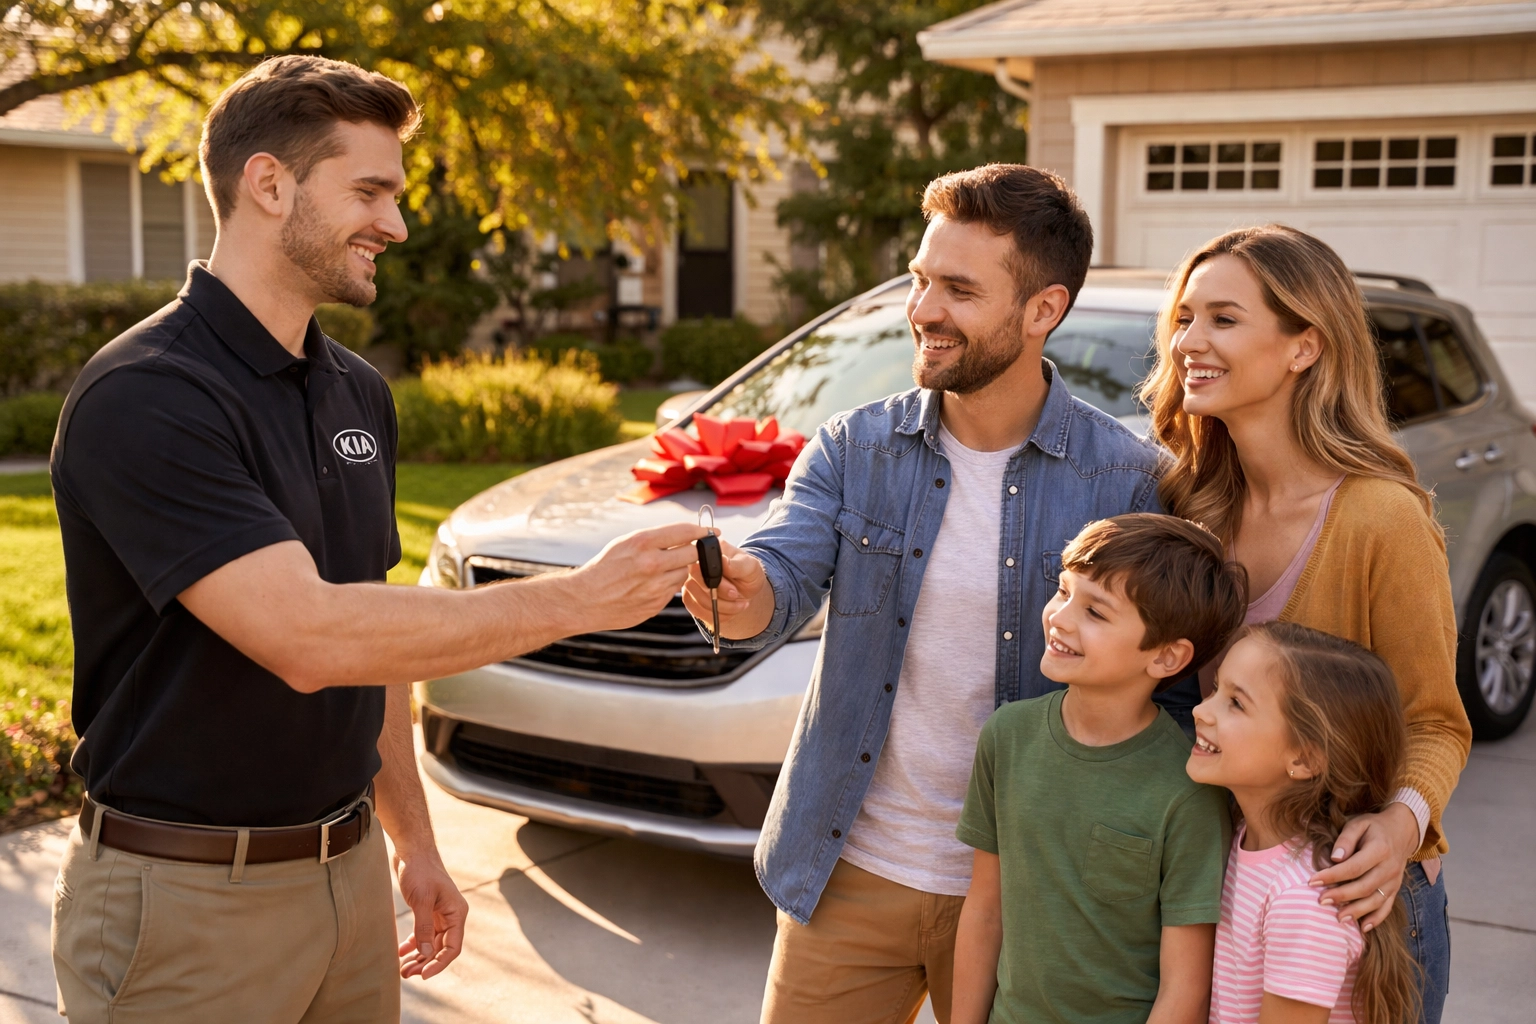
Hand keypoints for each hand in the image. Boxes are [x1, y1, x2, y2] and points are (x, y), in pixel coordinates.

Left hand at [394, 848, 468, 979]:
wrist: (412, 850)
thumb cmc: (420, 870)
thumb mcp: (421, 899)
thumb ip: (423, 928)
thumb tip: (425, 954)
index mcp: (456, 913)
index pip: (453, 947)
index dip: (439, 963)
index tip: (423, 975)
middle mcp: (451, 915)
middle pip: (441, 948)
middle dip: (425, 963)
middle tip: (406, 974)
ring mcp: (439, 914)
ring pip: (431, 944)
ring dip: (418, 957)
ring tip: (403, 970)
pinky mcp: (426, 911)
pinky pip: (422, 934)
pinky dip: (413, 945)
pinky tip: (401, 953)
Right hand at [571, 522, 708, 632]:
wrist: (585, 600)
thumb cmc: (604, 568)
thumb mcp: (625, 543)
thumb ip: (655, 539)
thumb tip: (685, 534)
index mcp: (643, 542)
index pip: (685, 531)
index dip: (703, 530)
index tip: (712, 531)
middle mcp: (652, 563)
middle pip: (693, 553)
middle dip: (693, 551)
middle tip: (689, 551)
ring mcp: (655, 586)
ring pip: (685, 573)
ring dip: (679, 570)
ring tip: (660, 570)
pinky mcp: (656, 604)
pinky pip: (674, 590)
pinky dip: (669, 585)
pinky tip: (651, 584)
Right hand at [681, 535, 772, 638]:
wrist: (747, 590)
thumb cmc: (748, 573)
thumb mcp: (750, 567)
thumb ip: (737, 565)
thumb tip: (723, 561)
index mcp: (707, 550)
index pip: (697, 564)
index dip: (713, 580)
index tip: (733, 590)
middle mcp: (694, 565)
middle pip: (693, 584)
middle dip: (719, 595)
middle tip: (736, 595)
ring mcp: (690, 582)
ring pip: (697, 600)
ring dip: (720, 607)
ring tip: (738, 604)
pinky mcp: (690, 598)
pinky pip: (696, 611)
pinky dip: (715, 615)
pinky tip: (729, 611)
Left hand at [1308, 802, 1419, 931]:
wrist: (1402, 831)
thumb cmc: (1373, 827)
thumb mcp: (1358, 824)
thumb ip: (1346, 839)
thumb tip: (1335, 858)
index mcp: (1379, 850)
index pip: (1353, 867)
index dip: (1332, 876)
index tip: (1312, 881)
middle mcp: (1389, 868)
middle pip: (1364, 886)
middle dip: (1342, 896)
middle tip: (1321, 900)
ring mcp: (1394, 881)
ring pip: (1376, 900)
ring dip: (1357, 911)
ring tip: (1338, 918)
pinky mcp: (1395, 888)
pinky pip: (1387, 906)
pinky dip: (1376, 919)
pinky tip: (1363, 928)